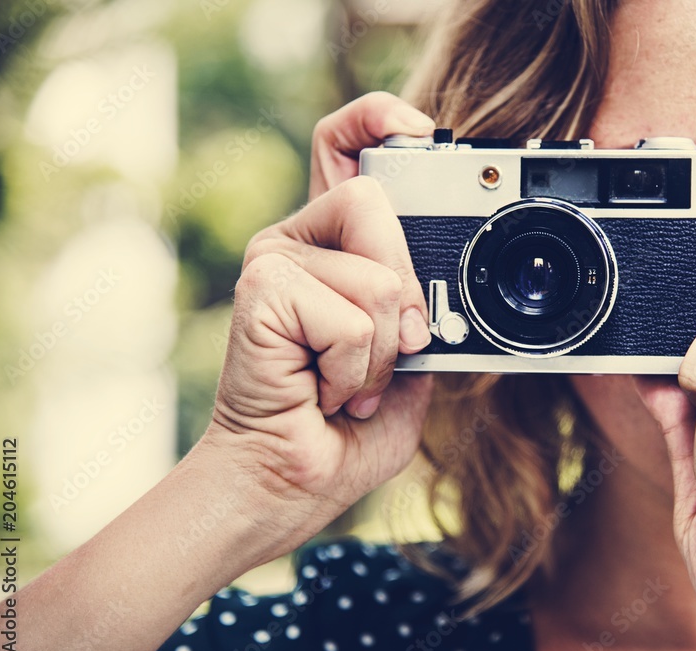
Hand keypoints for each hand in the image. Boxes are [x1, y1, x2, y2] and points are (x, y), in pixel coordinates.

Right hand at [201, 92, 437, 555]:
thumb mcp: (407, 367)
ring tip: (345, 384)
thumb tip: (434, 288)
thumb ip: (420, 314)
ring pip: (378, 276)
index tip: (419, 129)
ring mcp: (273, 260)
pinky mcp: (261, 291)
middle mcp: (296, 243)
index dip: (377, 119)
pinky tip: (323, 391)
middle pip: (378, 202)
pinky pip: (352, 316)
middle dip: (404, 299)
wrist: (285, 487)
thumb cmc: (341, 434)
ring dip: (382, 353)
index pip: (342, 148)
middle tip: (380, 358)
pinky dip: (355, 370)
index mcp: (332, 251)